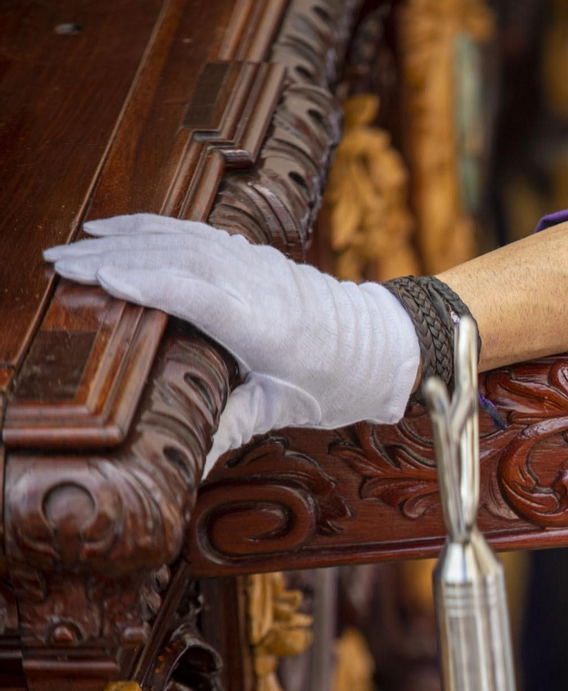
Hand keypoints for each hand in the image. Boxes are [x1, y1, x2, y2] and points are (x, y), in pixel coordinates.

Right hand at [44, 214, 419, 474]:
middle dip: (118, 256)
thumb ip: (233, 425)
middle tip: (58, 260)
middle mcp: (263, 287)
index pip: (201, 295)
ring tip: (77, 241)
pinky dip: (159, 227)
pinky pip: (202, 234)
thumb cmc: (338, 382)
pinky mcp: (258, 258)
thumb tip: (187, 462)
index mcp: (270, 326)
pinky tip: (125, 229)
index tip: (101, 277)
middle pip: (183, 259)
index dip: (150, 284)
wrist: (385, 345)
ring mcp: (262, 266)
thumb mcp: (286, 410)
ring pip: (188, 240)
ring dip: (130, 236)